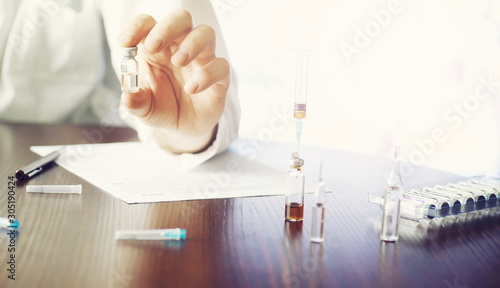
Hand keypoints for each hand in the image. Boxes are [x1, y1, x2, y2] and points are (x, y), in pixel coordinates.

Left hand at [117, 10, 229, 152]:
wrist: (184, 130)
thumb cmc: (162, 108)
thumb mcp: (143, 108)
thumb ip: (135, 102)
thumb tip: (128, 97)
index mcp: (157, 48)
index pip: (148, 23)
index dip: (136, 27)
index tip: (125, 42)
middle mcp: (181, 48)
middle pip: (181, 18)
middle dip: (167, 27)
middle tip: (153, 45)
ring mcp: (202, 61)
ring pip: (206, 33)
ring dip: (191, 43)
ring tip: (178, 62)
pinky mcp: (219, 78)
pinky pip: (221, 66)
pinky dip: (207, 74)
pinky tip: (192, 88)